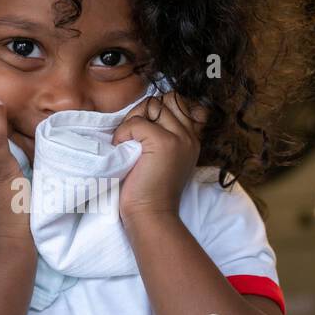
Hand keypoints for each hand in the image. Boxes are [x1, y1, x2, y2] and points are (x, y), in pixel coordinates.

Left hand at [111, 92, 207, 223]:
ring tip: (127, 144)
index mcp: (191, 139)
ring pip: (151, 107)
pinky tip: (122, 151)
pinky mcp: (163, 142)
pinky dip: (123, 134)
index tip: (143, 129)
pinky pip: (136, 123)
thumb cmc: (148, 189)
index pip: (179, 102)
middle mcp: (189, 136)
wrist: (150, 214)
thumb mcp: (162, 158)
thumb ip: (163, 134)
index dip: (157, 109)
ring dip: (132, 122)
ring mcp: (178, 138)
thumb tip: (145, 109)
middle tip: (131, 135)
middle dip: (143, 111)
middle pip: (165, 100)